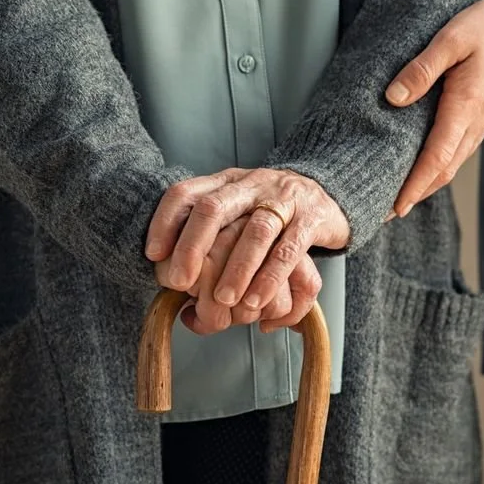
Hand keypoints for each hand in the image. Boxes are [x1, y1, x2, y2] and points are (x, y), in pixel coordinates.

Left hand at [146, 168, 348, 323]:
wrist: (330, 192)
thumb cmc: (272, 211)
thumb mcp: (237, 211)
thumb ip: (209, 237)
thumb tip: (175, 285)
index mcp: (226, 182)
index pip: (186, 192)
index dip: (165, 221)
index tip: (153, 254)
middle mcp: (251, 184)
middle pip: (214, 208)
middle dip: (193, 247)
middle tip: (179, 282)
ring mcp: (283, 199)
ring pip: (256, 231)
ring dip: (236, 269)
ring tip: (224, 301)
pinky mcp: (312, 218)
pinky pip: (290, 249)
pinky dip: (271, 277)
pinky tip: (257, 301)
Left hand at [385, 0, 483, 212]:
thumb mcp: (453, 38)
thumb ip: (422, 69)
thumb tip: (394, 98)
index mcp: (464, 108)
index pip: (436, 160)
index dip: (414, 187)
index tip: (394, 208)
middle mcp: (475, 124)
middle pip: (442, 171)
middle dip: (414, 195)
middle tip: (385, 212)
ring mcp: (482, 123)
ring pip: (451, 164)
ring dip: (426, 184)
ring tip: (400, 196)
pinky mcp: (483, 118)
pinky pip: (458, 151)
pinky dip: (439, 167)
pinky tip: (425, 167)